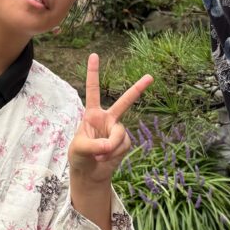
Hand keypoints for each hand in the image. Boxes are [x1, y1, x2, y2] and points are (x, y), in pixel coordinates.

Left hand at [68, 53, 152, 188]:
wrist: (90, 174)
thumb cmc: (79, 157)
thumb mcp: (79, 149)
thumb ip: (93, 145)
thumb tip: (110, 145)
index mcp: (92, 114)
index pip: (93, 90)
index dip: (93, 73)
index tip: (94, 55)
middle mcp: (107, 119)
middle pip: (125, 102)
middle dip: (138, 89)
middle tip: (151, 76)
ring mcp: (117, 130)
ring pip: (119, 134)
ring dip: (109, 147)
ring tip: (98, 156)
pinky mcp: (125, 142)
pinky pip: (123, 145)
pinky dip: (114, 154)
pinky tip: (106, 159)